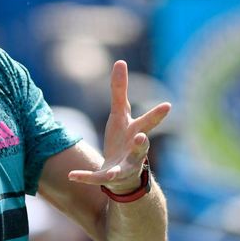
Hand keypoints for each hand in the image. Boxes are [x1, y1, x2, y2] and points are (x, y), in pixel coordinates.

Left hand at [68, 60, 169, 193]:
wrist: (121, 174)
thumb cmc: (123, 139)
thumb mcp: (119, 114)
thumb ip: (120, 90)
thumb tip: (120, 62)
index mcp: (136, 132)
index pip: (147, 122)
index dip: (157, 114)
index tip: (167, 106)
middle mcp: (135, 151)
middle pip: (141, 147)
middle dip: (141, 144)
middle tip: (141, 138)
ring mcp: (124, 166)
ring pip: (124, 167)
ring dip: (118, 169)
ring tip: (112, 172)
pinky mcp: (110, 178)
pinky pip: (97, 178)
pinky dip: (86, 177)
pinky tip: (72, 176)